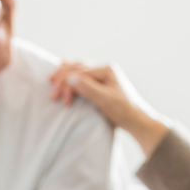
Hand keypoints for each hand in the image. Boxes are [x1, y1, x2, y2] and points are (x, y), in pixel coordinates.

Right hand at [49, 62, 169, 157]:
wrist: (137, 121)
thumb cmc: (124, 111)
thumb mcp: (105, 100)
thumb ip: (88, 88)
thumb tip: (70, 78)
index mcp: (107, 69)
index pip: (80, 72)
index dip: (67, 84)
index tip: (61, 100)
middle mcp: (104, 69)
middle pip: (77, 67)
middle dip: (62, 79)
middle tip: (53, 93)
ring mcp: (102, 75)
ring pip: (78, 69)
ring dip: (64, 75)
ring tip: (52, 80)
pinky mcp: (100, 83)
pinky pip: (82, 75)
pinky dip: (71, 75)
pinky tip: (64, 71)